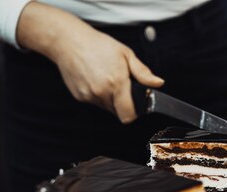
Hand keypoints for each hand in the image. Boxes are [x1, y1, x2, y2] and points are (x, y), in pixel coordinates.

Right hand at [16, 2, 163, 122]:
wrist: (68, 41)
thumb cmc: (98, 45)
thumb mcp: (126, 54)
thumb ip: (143, 72)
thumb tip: (158, 83)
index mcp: (116, 83)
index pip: (128, 115)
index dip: (134, 113)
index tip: (135, 106)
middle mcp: (102, 93)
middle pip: (118, 111)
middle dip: (122, 103)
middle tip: (120, 86)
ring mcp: (89, 96)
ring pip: (106, 107)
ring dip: (110, 99)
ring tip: (106, 79)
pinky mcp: (79, 97)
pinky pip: (94, 102)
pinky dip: (97, 95)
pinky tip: (94, 79)